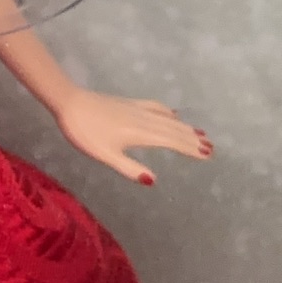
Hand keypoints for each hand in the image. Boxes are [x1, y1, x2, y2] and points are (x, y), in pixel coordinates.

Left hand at [51, 87, 212, 183]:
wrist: (70, 103)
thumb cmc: (85, 133)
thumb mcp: (105, 155)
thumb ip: (128, 168)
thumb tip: (153, 180)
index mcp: (140, 134)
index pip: (171, 142)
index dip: (189, 149)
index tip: (207, 154)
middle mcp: (144, 120)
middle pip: (173, 130)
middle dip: (192, 139)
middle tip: (212, 147)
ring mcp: (137, 109)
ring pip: (167, 119)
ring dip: (184, 127)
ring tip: (200, 133)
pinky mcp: (128, 103)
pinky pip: (155, 107)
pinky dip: (168, 112)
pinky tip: (173, 113)